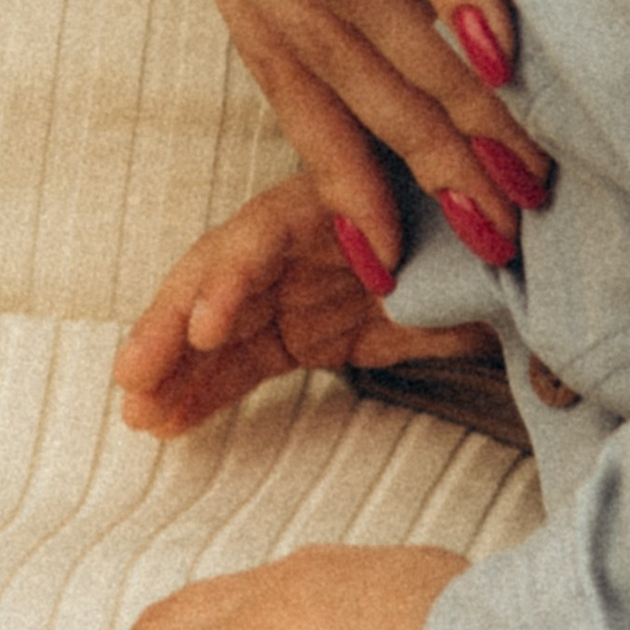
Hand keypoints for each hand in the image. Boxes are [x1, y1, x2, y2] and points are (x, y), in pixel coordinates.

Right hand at [114, 178, 503, 438]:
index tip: (206, 326)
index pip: (269, 231)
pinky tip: (168, 423)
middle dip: (170, 323)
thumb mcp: (474, 270)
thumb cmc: (478, 250)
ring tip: (137, 415)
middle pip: (220, 273)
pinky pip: (235, 359)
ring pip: (216, 321)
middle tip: (133, 377)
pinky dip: (202, 389)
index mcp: (339, 205)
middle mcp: (300, 239)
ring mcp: (290, 285)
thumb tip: (478, 318)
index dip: (233, 277)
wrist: (496, 264)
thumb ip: (466, 295)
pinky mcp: (290, 329)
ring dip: (171, 365)